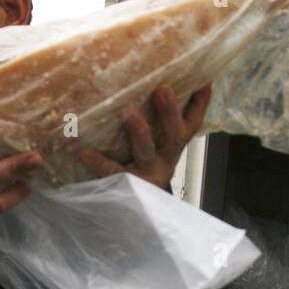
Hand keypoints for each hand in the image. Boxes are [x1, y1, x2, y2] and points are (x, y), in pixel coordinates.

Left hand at [78, 83, 211, 189]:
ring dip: (141, 133)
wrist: (134, 208)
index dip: (201, 102)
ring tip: (131, 116)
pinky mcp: (125, 185)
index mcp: (173, 146)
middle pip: (173, 135)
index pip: (192, 122)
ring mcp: (146, 172)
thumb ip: (160, 121)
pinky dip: (99, 162)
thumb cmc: (141, 164)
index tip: (204, 80)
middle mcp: (164, 158)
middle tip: (163, 89)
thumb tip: (160, 83)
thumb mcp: (156, 144)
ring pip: (147, 152)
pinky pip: (112, 171)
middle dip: (169, 112)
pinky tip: (85, 152)